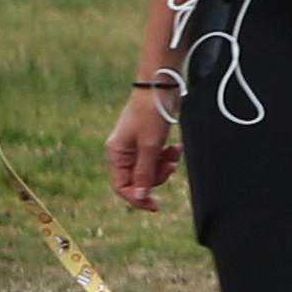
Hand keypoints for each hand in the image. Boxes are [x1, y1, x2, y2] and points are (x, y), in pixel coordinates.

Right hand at [106, 88, 181, 210]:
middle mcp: (123, 152)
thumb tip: (139, 195)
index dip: (137, 198)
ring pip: (150, 169)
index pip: (122, 186)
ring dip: (165, 165)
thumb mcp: (149, 146)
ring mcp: (135, 146)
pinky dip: (167, 155)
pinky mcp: (147, 140)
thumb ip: (144, 172)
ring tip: (175, 152)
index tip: (154, 205)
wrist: (160, 86)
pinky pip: (156, 158)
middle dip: (157, 176)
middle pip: (138, 179)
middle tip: (171, 166)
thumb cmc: (151, 112)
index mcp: (116, 154)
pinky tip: (176, 148)